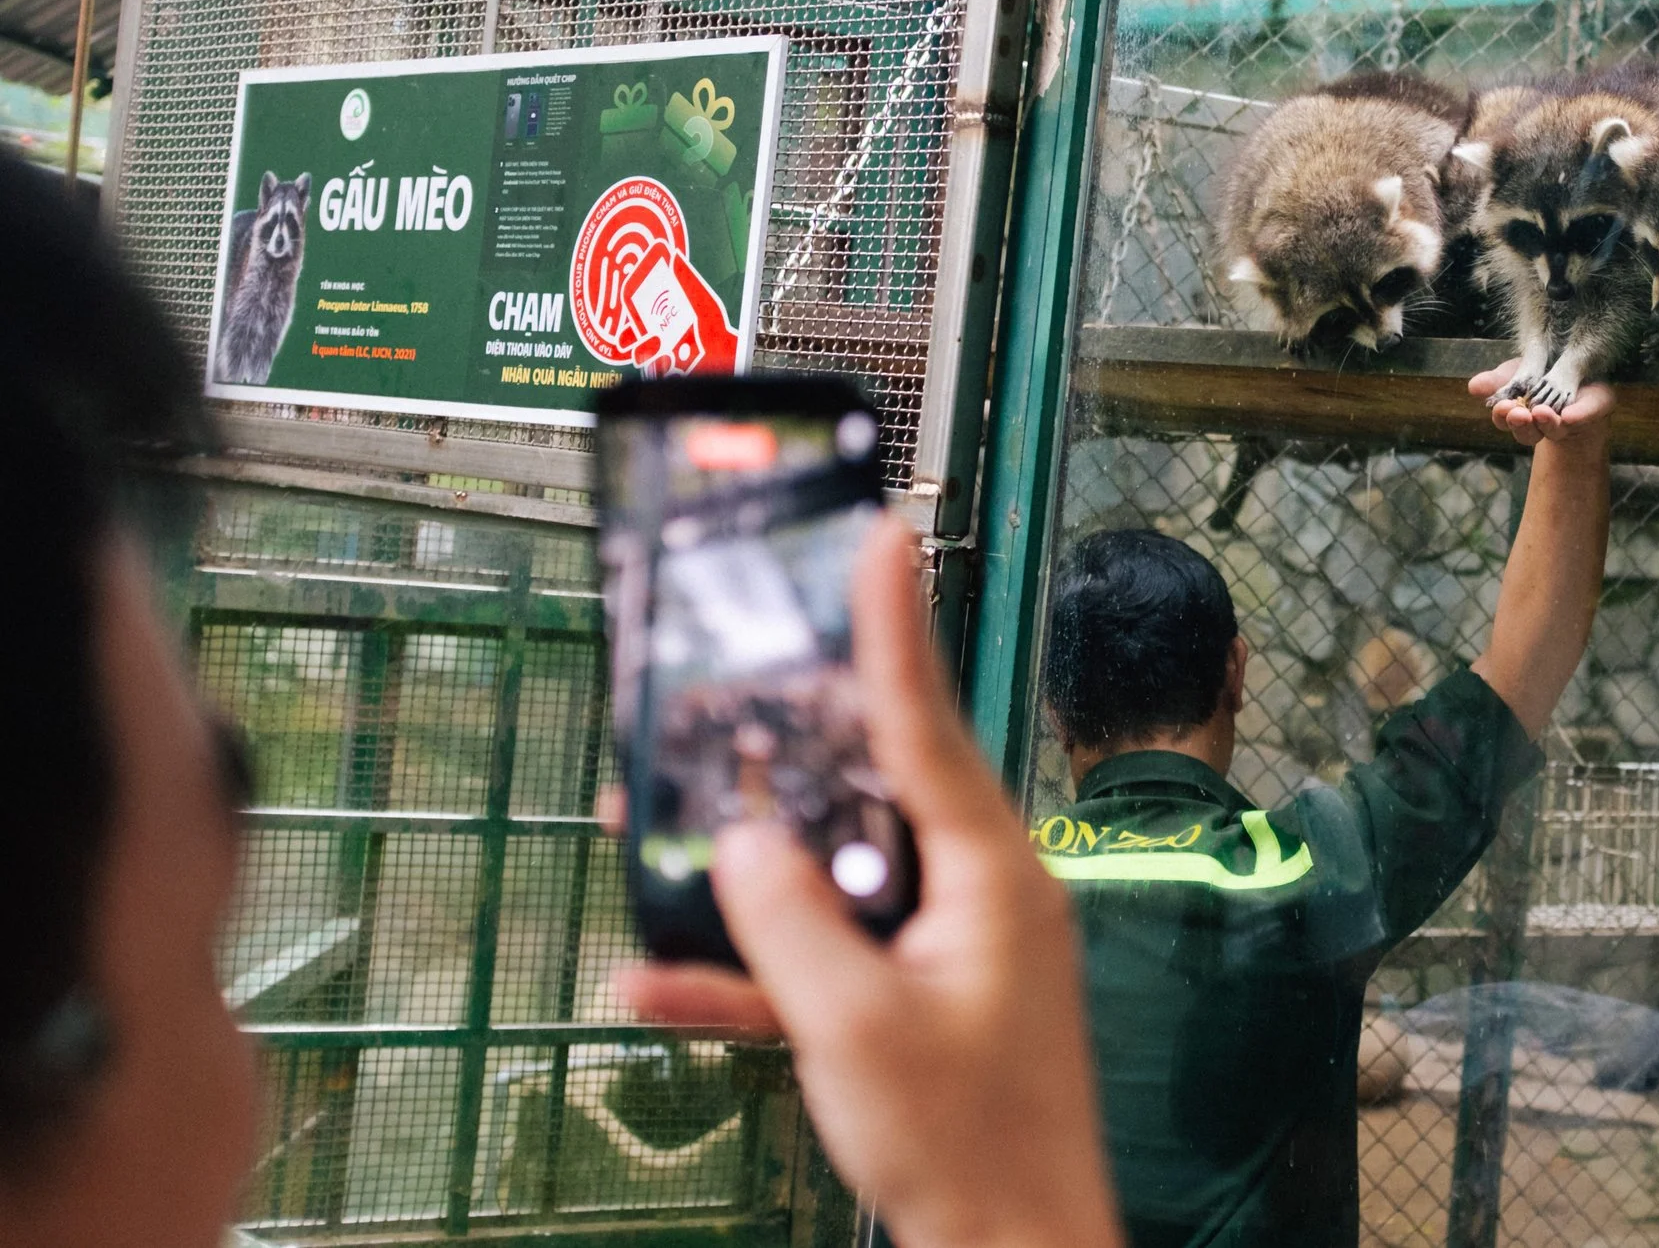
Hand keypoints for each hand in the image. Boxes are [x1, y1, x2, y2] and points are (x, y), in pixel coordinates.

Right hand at [617, 516, 1119, 1247]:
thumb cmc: (970, 1150)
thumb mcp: (855, 1028)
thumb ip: (787, 926)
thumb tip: (741, 845)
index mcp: (990, 876)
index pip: (928, 723)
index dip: (893, 627)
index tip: (881, 534)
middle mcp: (974, 894)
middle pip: (863, 795)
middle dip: (772, 765)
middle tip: (709, 701)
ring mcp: (944, 951)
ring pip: (829, 882)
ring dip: (741, 884)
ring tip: (643, 840)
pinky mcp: (912, 1007)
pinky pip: (821, 966)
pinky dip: (750, 975)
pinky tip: (655, 989)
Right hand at [1467, 362, 1616, 449]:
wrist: (1579, 373)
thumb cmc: (1541, 374)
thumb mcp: (1515, 372)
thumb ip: (1496, 381)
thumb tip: (1474, 386)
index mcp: (1520, 415)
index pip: (1506, 421)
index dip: (1503, 417)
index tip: (1502, 406)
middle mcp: (1542, 425)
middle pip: (1527, 433)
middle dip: (1521, 424)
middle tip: (1518, 413)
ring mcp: (1567, 422)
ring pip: (1554, 431)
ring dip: (1546, 423)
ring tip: (1541, 412)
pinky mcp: (1592, 410)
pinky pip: (1585, 415)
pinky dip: (1578, 417)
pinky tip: (1570, 415)